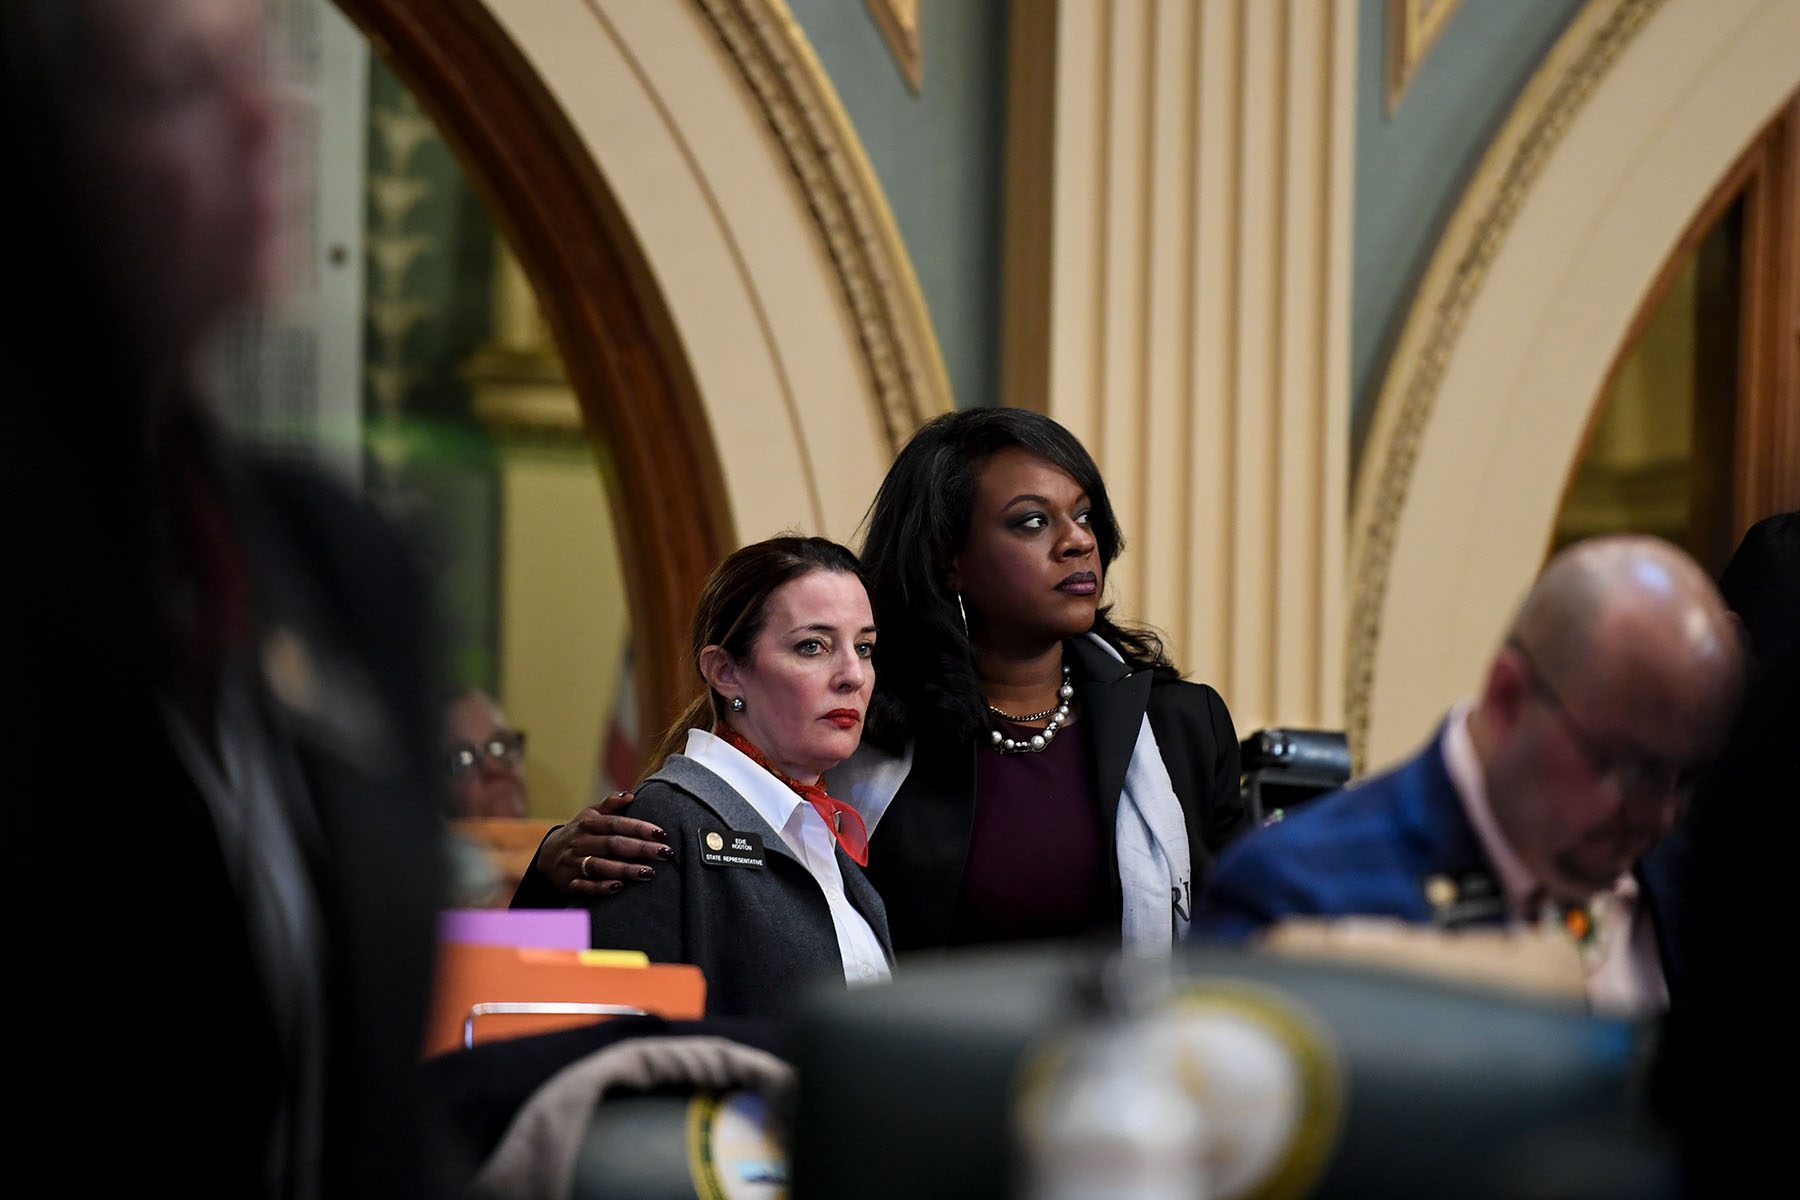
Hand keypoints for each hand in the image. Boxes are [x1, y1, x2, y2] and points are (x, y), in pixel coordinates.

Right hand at [534, 791, 672, 897]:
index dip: (639, 828)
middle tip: (666, 853)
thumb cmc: (579, 833)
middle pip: (612, 845)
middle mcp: (580, 842)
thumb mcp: (590, 815)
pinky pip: (584, 886)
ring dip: (625, 870)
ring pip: (600, 866)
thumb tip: (630, 795)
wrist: (547, 856)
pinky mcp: (568, 883)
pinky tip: (619, 887)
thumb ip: (610, 805)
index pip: (616, 824)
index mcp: (588, 824)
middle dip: (640, 849)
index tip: (662, 834)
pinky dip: (600, 887)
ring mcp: (573, 863)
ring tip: (649, 873)